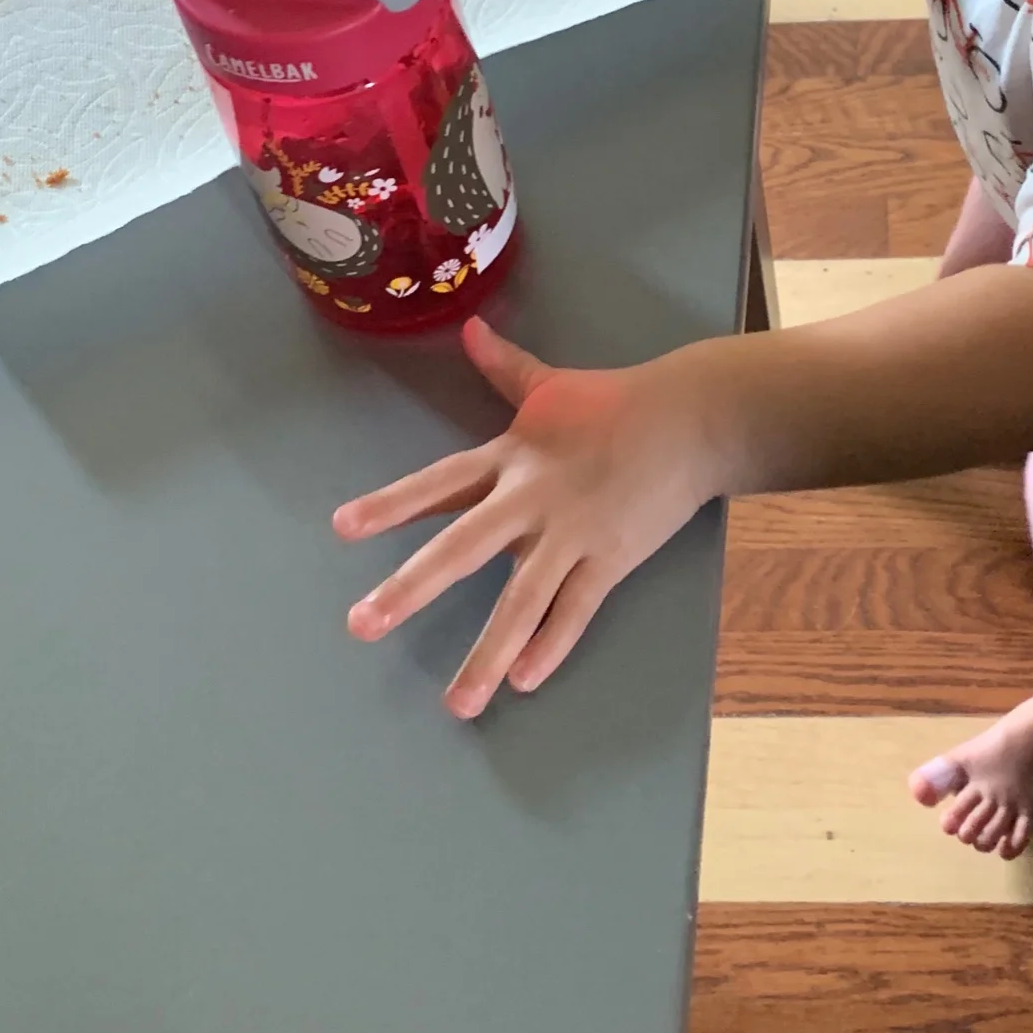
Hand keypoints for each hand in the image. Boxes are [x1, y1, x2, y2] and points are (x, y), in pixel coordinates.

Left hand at [334, 317, 723, 718]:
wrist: (691, 421)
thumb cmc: (618, 401)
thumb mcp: (553, 384)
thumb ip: (504, 367)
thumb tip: (469, 327)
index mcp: (511, 458)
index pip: (440, 484)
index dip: (391, 504)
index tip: (341, 528)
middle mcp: (531, 500)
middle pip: (462, 548)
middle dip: (411, 588)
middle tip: (361, 625)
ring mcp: (571, 535)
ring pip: (520, 601)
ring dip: (486, 654)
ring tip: (456, 705)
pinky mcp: (610, 560)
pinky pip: (575, 612)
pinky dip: (551, 646)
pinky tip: (525, 683)